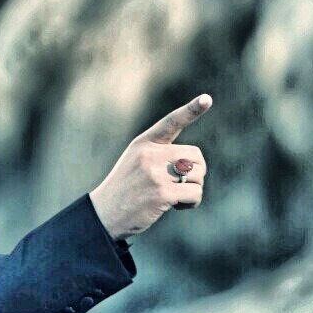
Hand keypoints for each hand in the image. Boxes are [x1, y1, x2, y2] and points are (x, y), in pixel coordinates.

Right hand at [89, 94, 212, 240]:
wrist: (105, 213)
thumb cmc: (125, 188)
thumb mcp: (136, 162)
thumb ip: (160, 156)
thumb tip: (195, 165)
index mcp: (143, 143)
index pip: (171, 122)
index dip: (191, 110)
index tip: (207, 98)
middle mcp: (149, 154)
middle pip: (195, 156)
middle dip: (196, 171)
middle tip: (183, 183)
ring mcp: (155, 174)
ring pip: (197, 176)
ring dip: (192, 189)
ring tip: (174, 197)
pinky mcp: (162, 193)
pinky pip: (195, 194)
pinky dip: (191, 202)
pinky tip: (176, 206)